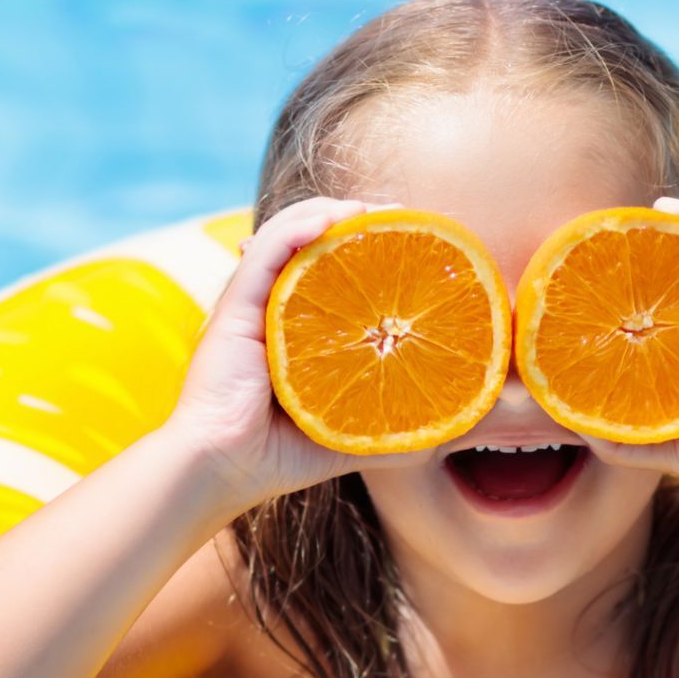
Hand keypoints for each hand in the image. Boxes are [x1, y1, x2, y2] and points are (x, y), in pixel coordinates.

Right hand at [160, 197, 430, 516]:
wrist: (223, 469)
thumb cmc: (279, 456)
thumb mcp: (352, 433)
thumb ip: (397, 424)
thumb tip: (455, 423)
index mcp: (294, 327)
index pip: (331, 268)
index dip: (367, 246)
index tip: (412, 239)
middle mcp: (271, 305)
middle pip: (313, 240)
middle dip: (358, 219)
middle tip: (403, 217)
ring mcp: (252, 302)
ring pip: (290, 233)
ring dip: (334, 211)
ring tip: (376, 208)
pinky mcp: (235, 306)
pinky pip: (266, 250)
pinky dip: (298, 227)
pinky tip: (333, 218)